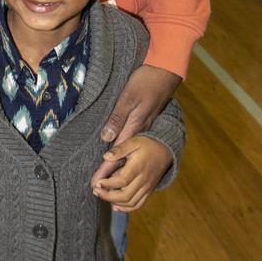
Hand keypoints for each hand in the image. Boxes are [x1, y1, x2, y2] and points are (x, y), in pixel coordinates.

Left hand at [91, 64, 179, 187]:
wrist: (165, 72)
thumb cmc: (145, 81)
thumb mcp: (128, 97)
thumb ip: (117, 117)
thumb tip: (106, 138)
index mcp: (136, 128)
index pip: (118, 154)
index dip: (106, 169)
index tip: (96, 182)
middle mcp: (142, 132)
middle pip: (124, 159)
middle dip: (110, 174)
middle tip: (96, 188)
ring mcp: (146, 129)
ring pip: (131, 154)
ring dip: (118, 168)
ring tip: (107, 182)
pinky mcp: (146, 124)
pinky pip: (135, 146)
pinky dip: (126, 156)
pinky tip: (122, 160)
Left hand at [92, 135, 172, 211]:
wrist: (165, 151)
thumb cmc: (147, 145)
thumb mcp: (133, 142)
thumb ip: (119, 149)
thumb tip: (105, 157)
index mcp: (138, 168)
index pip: (122, 181)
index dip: (108, 184)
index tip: (97, 182)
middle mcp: (143, 181)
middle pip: (125, 196)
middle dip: (108, 196)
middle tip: (96, 191)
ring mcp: (147, 188)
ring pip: (131, 203)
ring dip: (114, 202)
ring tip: (102, 195)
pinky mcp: (148, 191)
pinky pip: (138, 204)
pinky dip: (125, 208)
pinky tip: (114, 205)